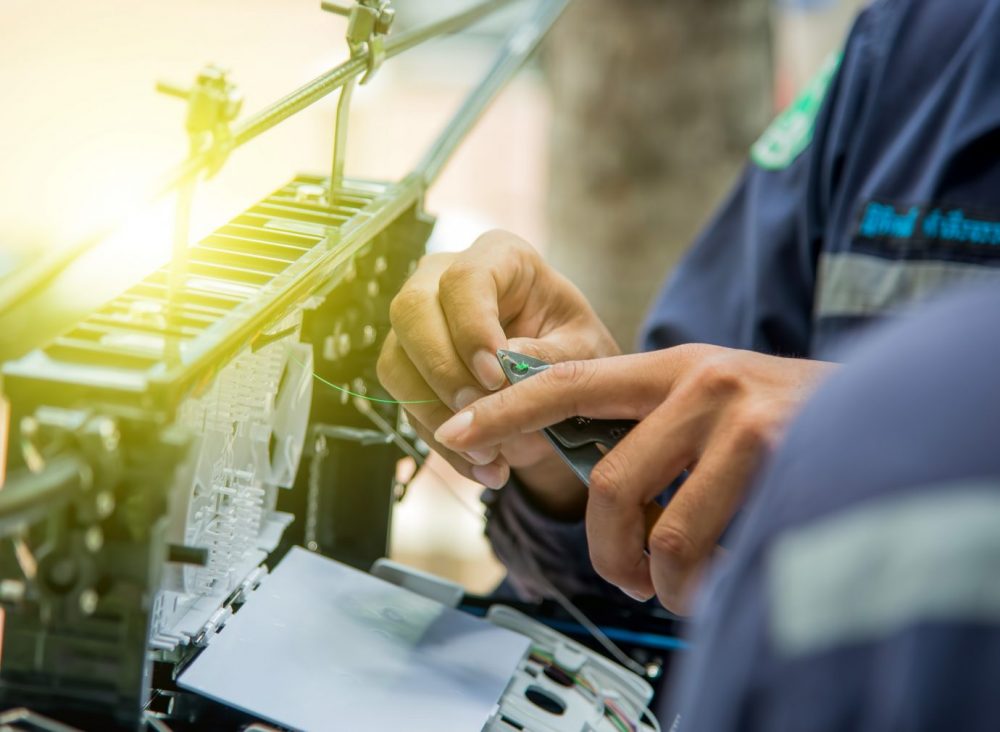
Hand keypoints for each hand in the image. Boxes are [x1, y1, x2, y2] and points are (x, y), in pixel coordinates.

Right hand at [377, 230, 618, 515]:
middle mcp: (445, 281)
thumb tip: (502, 371)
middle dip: (441, 371)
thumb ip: (549, 357)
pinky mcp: (409, 369)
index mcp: (500, 258)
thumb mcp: (584, 352)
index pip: (464, 279)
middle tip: (479, 414)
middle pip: (410, 311)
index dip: (471, 328)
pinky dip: (443, 445)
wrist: (562, 386)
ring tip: (491, 455)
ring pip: (396, 363)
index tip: (495, 376)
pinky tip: (486, 467)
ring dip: (438, 418)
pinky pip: (406, 407)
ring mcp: (419, 325)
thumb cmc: (577, 352)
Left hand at [433, 344, 835, 611]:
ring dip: (661, 578)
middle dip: (607, 549)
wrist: (884, 409)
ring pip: (662, 529)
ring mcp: (742, 420)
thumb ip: (651, 430)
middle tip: (625, 575)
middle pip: (609, 483)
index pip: (569, 382)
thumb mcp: (713, 402)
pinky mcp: (781, 458)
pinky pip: (713, 549)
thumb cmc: (785, 417)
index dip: (506, 408)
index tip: (457, 430)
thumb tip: (590, 489)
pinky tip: (724, 572)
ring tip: (679, 585)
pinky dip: (706, 582)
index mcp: (672, 367)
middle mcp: (701, 383)